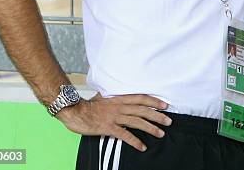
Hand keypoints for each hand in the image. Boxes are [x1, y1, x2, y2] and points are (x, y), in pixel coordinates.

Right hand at [57, 93, 171, 151]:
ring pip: (137, 122)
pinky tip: (142, 146)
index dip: (154, 101)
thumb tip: (122, 96)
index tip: (165, 105)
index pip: (141, 98)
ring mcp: (115, 117)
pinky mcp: (108, 128)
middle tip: (169, 121)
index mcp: (120, 98)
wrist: (75, 111)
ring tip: (160, 133)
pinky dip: (135, 141)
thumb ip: (115, 98)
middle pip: (143, 110)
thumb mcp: (104, 97)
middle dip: (157, 115)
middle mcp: (120, 106)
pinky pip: (125, 135)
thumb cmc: (88, 105)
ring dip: (150, 128)